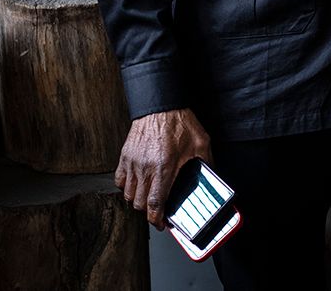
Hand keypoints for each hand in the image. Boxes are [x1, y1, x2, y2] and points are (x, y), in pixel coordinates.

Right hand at [114, 108, 213, 229]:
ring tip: (149, 198)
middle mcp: (145, 168)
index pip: (155, 203)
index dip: (157, 219)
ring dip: (138, 201)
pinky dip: (126, 187)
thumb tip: (211, 176)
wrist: (160, 105)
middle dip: (149, 212)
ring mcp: (132, 163)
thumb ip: (206, 162)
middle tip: (158, 211)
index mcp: (164, 167)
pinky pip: (119, 180)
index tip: (161, 224)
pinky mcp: (124, 156)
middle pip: (139, 204)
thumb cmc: (179, 122)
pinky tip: (137, 185)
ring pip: (128, 194)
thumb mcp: (201, 143)